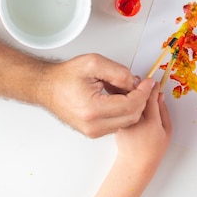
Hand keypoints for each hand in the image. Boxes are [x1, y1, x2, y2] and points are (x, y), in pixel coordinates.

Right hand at [36, 54, 153, 137]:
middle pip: (132, 116)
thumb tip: (135, 83)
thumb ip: (119, 72)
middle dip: (142, 99)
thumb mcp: (94, 64)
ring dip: (134, 105)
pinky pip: (118, 123)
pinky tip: (121, 97)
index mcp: (92, 109)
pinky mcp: (94, 132)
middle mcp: (93, 125)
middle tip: (142, 84)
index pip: (131, 105)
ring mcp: (93, 131)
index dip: (144, 92)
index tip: (149, 82)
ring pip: (127, 121)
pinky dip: (125, 111)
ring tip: (129, 88)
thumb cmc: (65, 76)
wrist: (47, 87)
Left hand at [88, 80, 170, 196]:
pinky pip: (119, 108)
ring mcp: (124, 122)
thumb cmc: (154, 149)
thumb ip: (164, 111)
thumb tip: (160, 95)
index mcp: (151, 121)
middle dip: (139, 86)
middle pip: (136, 97)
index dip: (152, 87)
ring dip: (129, 92)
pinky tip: (126, 98)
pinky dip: (122, 101)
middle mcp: (136, 121)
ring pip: (125, 102)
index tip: (154, 82)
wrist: (136, 162)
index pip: (150, 98)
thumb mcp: (167, 130)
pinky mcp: (117, 124)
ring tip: (134, 86)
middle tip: (143, 80)